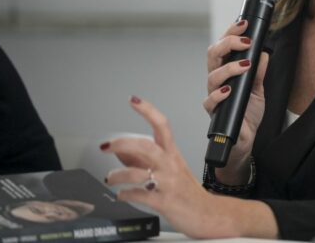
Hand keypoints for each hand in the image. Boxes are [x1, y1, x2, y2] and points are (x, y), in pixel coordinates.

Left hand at [102, 96, 234, 237]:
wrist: (208, 214)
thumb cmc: (187, 191)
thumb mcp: (169, 169)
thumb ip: (143, 159)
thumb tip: (121, 150)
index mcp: (172, 153)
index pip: (162, 125)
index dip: (148, 111)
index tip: (133, 100)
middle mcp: (170, 165)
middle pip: (146, 146)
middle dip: (123, 143)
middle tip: (106, 145)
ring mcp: (167, 183)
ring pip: (138, 173)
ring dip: (117, 175)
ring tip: (110, 179)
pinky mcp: (164, 202)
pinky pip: (139, 195)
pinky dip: (125, 194)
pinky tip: (122, 195)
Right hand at [204, 20, 268, 177]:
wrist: (244, 139)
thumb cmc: (248, 113)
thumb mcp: (258, 89)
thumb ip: (260, 72)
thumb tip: (264, 53)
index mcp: (226, 70)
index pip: (224, 46)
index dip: (231, 33)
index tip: (243, 23)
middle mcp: (217, 80)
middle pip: (213, 54)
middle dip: (228, 43)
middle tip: (245, 41)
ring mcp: (213, 94)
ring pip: (212, 75)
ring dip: (229, 67)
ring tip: (245, 65)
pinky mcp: (213, 111)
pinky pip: (210, 100)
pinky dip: (219, 93)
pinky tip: (228, 89)